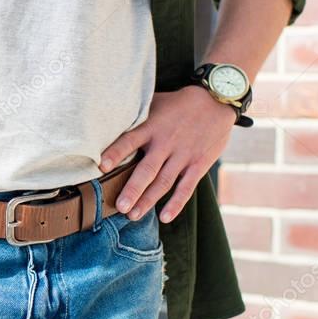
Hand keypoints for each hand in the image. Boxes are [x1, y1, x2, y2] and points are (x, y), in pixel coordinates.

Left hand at [99, 86, 234, 222]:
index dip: (115, 153)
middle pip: (146, 169)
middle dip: (132, 189)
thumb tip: (108, 121)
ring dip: (148, 200)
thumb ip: (136, 116)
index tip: (101, 166)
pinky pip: (186, 187)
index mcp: (151, 127)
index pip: (129, 141)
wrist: (215, 101)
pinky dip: (176, 203)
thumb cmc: (178, 104)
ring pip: (163, 182)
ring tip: (133, 215)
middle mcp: (166, 143)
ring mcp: (183, 155)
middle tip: (119, 207)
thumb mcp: (155, 103)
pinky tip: (165, 217)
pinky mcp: (198, 164)